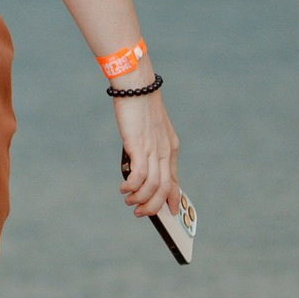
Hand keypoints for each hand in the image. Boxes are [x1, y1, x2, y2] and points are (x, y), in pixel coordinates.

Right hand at [116, 91, 178, 220]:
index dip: (172, 199)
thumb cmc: (141, 105)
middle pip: (164, 188)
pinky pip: (140, 175)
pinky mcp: (139, 146)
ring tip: (128, 201)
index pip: (175, 180)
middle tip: (140, 212)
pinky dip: (132, 186)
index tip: (169, 211)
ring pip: (153, 186)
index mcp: (171, 148)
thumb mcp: (152, 129)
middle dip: (153, 206)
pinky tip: (124, 188)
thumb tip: (139, 162)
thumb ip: (150, 146)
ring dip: (141, 199)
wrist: (136, 86)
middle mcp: (165, 152)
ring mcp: (154, 149)